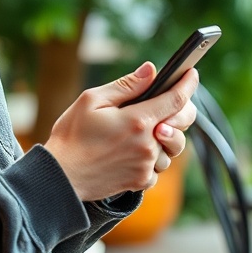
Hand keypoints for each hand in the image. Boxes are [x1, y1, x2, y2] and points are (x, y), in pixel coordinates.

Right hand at [44, 63, 198, 200]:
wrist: (59, 177)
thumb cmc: (71, 135)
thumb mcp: (92, 100)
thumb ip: (126, 85)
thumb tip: (151, 71)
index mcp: (137, 120)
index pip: (176, 99)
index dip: (188, 84)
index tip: (192, 73)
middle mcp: (147, 145)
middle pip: (181, 125)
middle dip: (179, 112)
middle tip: (163, 105)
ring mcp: (145, 166)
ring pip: (171, 148)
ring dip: (163, 138)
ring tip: (140, 131)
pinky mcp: (140, 181)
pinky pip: (157, 166)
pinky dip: (150, 157)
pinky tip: (130, 151)